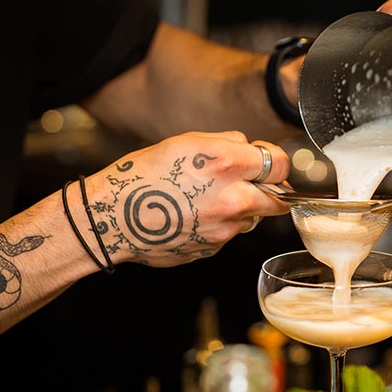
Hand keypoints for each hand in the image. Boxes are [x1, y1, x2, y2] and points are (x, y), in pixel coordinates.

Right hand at [81, 131, 290, 267]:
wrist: (112, 217)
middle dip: (270, 191)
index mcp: (228, 165)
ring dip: (242, 210)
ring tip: (207, 200)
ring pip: (253, 218)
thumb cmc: (142, 175)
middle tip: (251, 185)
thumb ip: (227, 144)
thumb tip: (249, 150)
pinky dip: (219, 225)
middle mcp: (233, 200)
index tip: (266, 163)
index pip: (280, 164)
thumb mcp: (186, 142)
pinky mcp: (213, 249)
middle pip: (280, 199)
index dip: (275, 162)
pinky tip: (192, 216)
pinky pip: (228, 234)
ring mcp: (225, 230)